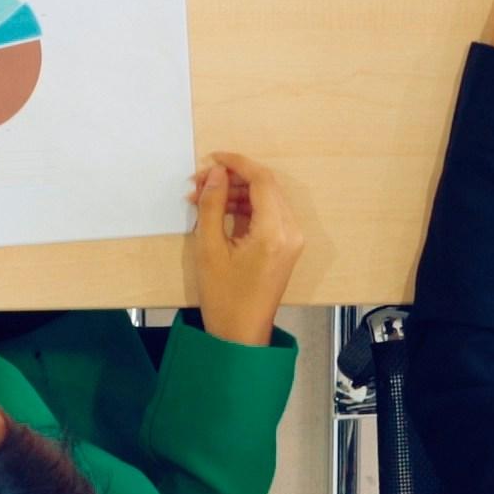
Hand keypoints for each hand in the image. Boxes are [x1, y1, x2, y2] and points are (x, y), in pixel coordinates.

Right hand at [187, 151, 304, 346]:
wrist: (241, 335)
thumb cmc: (223, 297)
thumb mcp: (209, 248)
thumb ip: (212, 205)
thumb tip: (216, 172)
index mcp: (274, 232)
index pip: (262, 180)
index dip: (237, 163)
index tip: (212, 158)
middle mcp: (291, 231)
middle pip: (266, 186)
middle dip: (233, 178)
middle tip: (200, 181)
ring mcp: (292, 239)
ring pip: (267, 198)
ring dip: (238, 191)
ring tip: (204, 195)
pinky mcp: (287, 246)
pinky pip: (269, 214)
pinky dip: (246, 207)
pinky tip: (219, 209)